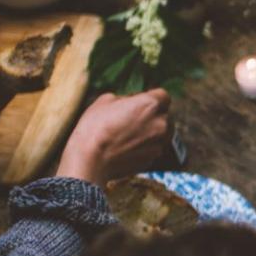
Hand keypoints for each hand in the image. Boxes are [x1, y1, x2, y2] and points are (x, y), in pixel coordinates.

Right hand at [56, 90, 171, 186]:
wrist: (92, 160)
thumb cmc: (95, 127)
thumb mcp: (105, 101)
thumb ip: (125, 99)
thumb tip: (130, 102)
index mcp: (150, 105)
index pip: (163, 95)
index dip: (152, 97)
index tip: (142, 101)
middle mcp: (161, 123)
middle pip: (164, 114)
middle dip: (152, 114)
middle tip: (133, 118)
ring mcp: (160, 142)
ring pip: (163, 131)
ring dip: (152, 130)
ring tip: (131, 133)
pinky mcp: (155, 157)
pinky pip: (155, 146)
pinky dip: (147, 144)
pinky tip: (130, 146)